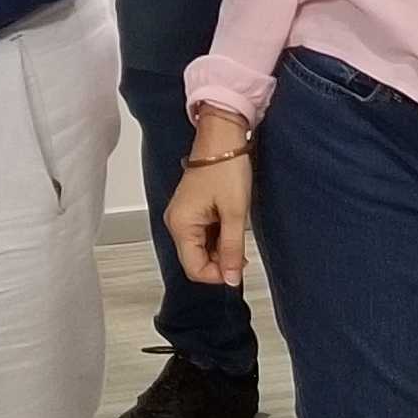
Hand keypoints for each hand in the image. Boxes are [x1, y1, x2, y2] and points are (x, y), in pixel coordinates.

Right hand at [166, 134, 255, 286]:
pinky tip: (231, 224)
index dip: (218, 274)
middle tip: (241, 247)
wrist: (223, 138)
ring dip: (221, 248)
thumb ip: (232, 249)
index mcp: (180, 225)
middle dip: (220, 260)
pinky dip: (218, 236)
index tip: (238, 267)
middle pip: (196, 260)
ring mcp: (183, 216)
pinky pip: (203, 235)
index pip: (194, 269)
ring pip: (201, 248)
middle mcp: (176, 223)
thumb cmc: (226, 168)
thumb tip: (231, 279)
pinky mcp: (191, 210)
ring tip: (237, 230)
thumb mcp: (235, 213)